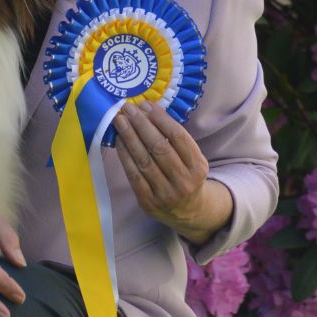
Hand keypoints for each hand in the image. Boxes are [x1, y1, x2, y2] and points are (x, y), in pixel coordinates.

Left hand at [114, 102, 231, 244]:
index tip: (146, 105)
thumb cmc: (187, 175)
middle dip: (141, 124)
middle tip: (128, 108)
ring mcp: (165, 194)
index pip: (178, 137)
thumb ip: (176, 139)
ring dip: (129, 136)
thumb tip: (147, 111)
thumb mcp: (193, 158)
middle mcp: (183, 181)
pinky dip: (124, 155)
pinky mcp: (148, 202)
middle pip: (159, 147)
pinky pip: (133, 175)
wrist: (189, 212)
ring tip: (119, 119)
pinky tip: (119, 139)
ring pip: (144, 160)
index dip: (160, 119)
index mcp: (197, 166)